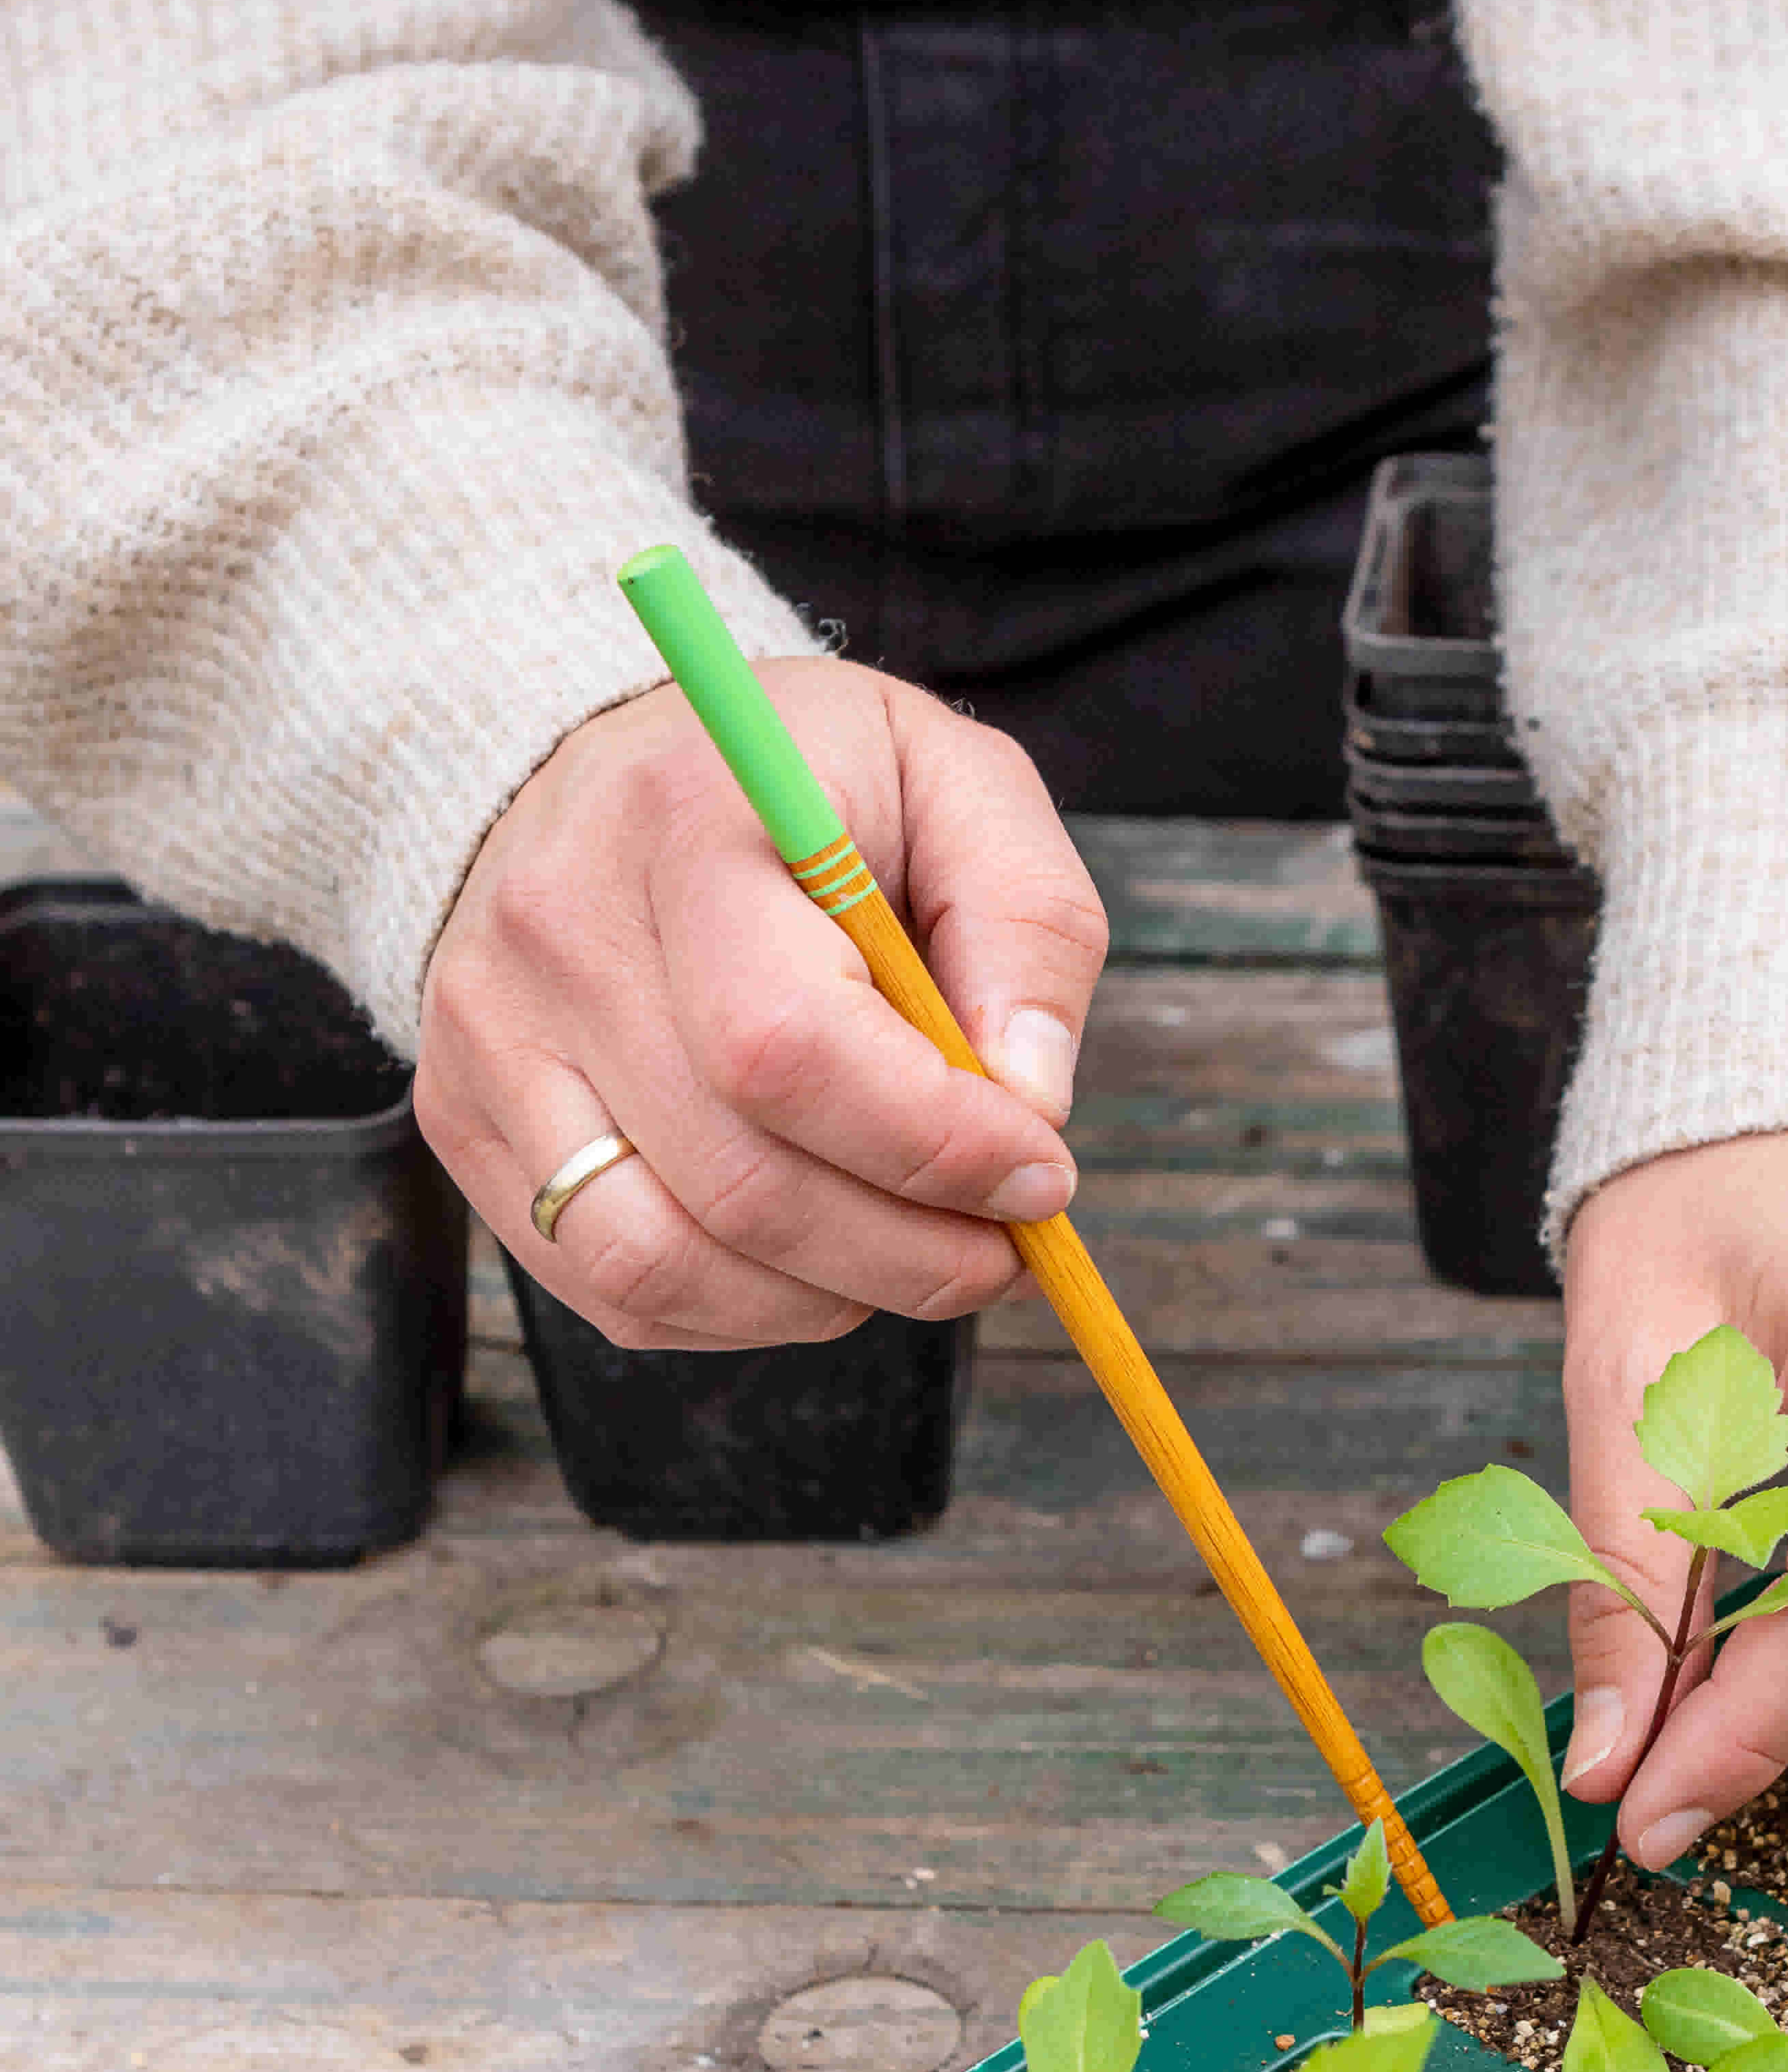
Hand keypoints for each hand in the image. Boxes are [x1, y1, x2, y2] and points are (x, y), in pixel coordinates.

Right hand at [418, 661, 1108, 1345]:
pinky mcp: (462, 1120)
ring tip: (913, 1254)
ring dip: (827, 1298)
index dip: (932, 1144)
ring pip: (660, 1264)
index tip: (1040, 1170)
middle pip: (739, 1182)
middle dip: (912, 1251)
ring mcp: (488, 1040)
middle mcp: (556, 934)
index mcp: (682, 822)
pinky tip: (813, 1253)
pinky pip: (612, 1286)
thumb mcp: (955, 782)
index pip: (787, 1047)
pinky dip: (741, 1308)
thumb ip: (1026, 923)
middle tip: (1005, 1245)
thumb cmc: (805, 784)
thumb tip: (1030, 1100)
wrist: (606, 763)